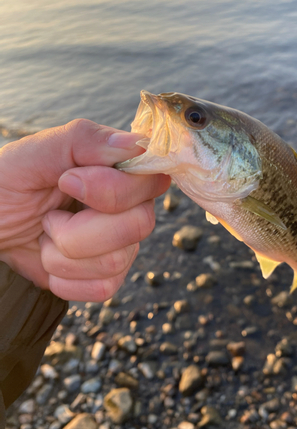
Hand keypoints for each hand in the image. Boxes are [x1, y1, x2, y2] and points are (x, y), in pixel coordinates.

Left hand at [0, 119, 169, 300]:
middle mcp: (131, 204)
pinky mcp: (108, 274)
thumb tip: (138, 144)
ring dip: (63, 253)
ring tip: (47, 234)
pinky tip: (51, 259)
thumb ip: (87, 140)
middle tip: (49, 215)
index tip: (67, 182)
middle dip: (79, 228)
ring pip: (117, 261)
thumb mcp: (38, 151)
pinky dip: (65, 278)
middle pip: (140, 224)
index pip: (151, 179)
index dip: (112, 189)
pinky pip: (104, 288)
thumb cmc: (10, 181)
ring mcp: (122, 241)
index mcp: (121, 168)